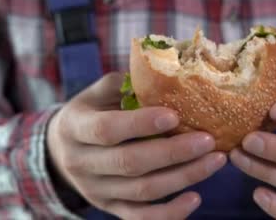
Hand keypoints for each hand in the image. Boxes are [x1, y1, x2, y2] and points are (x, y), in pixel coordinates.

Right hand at [47, 72, 226, 219]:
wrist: (60, 150)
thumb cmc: (89, 113)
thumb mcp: (96, 93)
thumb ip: (124, 84)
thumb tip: (164, 71)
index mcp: (75, 128)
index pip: (106, 129)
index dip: (140, 124)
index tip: (175, 116)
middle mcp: (81, 163)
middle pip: (130, 163)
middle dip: (173, 153)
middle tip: (208, 140)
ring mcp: (95, 190)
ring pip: (142, 191)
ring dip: (182, 177)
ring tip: (215, 161)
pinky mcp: (110, 208)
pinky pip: (141, 217)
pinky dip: (170, 212)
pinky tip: (196, 198)